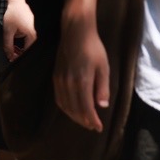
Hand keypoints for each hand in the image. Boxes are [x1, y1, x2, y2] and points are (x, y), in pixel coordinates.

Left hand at [2, 0, 36, 63]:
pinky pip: (28, 39)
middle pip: (28, 49)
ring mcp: (35, 31)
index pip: (27, 51)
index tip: (12, 59)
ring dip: (20, 47)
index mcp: (32, 35)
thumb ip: (8, 45)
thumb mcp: (8, 31)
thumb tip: (9, 55)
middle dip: (19, 52)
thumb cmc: (13, 14)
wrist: (17, 2)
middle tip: (10, 53)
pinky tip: (15, 39)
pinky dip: (22, 41)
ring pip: (28, 44)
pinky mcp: (33, 28)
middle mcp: (36, 33)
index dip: (19, 57)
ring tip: (12, 45)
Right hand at [54, 15, 110, 132]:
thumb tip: (102, 106)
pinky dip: (65, 108)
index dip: (92, 120)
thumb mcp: (103, 67)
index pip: (86, 108)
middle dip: (84, 121)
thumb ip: (102, 87)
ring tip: (83, 121)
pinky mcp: (56, 77)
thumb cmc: (93, 48)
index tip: (99, 128)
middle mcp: (69, 84)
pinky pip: (59, 98)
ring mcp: (60, 80)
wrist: (75, 32)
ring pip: (65, 106)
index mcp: (82, 81)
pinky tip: (71, 109)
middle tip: (92, 127)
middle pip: (75, 110)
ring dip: (74, 116)